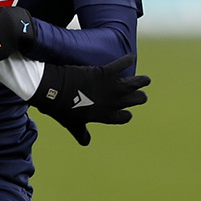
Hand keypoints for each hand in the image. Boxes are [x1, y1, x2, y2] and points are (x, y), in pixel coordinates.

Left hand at [27, 54, 149, 145]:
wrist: (54, 91)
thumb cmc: (61, 109)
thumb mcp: (72, 124)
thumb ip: (81, 133)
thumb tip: (85, 143)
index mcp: (105, 115)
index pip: (124, 118)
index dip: (126, 115)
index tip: (127, 113)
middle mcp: (112, 102)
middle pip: (135, 100)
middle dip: (139, 98)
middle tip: (141, 95)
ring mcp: (110, 87)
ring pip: (135, 83)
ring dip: (142, 81)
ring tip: (146, 80)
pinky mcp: (105, 73)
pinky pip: (122, 65)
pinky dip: (128, 60)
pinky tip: (132, 57)